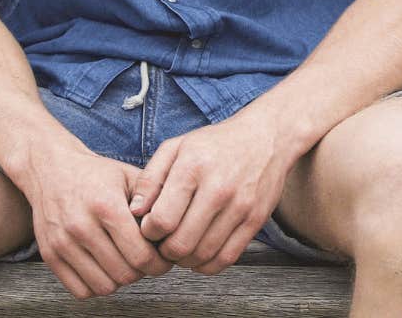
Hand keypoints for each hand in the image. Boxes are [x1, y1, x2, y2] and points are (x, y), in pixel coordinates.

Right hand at [16, 139, 171, 298]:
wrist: (51, 168)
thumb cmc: (96, 174)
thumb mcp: (129, 176)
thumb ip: (154, 200)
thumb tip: (176, 229)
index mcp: (106, 206)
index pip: (141, 255)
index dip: (160, 263)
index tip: (164, 258)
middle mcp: (81, 226)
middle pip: (125, 274)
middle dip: (143, 272)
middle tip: (148, 261)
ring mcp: (62, 243)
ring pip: (104, 286)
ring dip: (120, 280)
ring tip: (126, 262)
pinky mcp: (49, 255)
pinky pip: (80, 290)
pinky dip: (97, 285)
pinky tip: (105, 267)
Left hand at [129, 111, 296, 274]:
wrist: (267, 137)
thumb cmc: (216, 143)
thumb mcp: (177, 147)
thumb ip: (151, 178)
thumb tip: (134, 211)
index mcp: (193, 167)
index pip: (161, 220)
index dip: (148, 232)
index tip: (150, 227)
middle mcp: (219, 188)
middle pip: (180, 244)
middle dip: (164, 251)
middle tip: (163, 243)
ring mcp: (240, 206)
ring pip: (203, 255)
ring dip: (185, 260)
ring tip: (180, 247)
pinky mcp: (256, 220)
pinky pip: (227, 258)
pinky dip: (208, 265)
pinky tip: (200, 252)